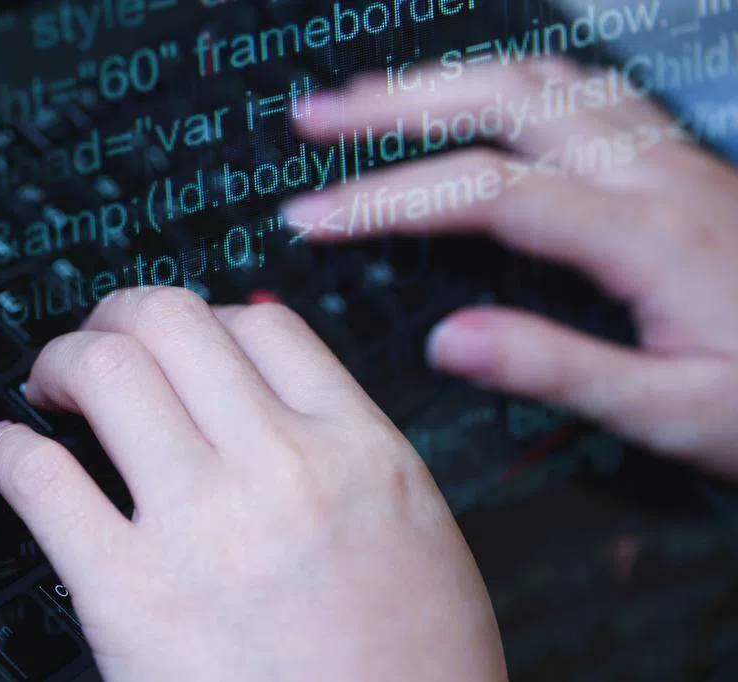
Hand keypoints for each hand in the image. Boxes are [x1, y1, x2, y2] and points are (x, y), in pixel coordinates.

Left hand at [0, 287, 506, 681]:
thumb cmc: (412, 677)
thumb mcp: (415, 535)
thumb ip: (349, 453)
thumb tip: (277, 393)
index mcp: (359, 452)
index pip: (263, 325)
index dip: (207, 316)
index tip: (179, 344)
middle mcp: (281, 468)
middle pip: (172, 321)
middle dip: (119, 316)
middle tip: (100, 343)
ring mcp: (201, 524)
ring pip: (108, 371)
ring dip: (65, 361)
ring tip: (54, 388)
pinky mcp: (127, 594)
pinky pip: (43, 480)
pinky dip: (10, 453)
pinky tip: (11, 455)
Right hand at [284, 58, 737, 477]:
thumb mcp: (673, 412)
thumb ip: (558, 370)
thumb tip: (448, 339)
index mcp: (646, 234)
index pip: (489, 192)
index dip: (389, 197)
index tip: (310, 215)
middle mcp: (651, 171)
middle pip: (506, 96)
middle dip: (396, 102)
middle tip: (314, 117)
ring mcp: (666, 154)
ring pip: (541, 77)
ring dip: (445, 78)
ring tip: (369, 98)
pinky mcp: (673, 159)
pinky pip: (578, 89)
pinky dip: (504, 80)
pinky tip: (472, 99)